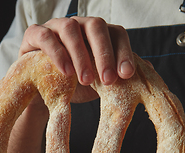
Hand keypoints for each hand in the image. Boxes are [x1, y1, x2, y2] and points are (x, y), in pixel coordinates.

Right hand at [19, 16, 134, 102]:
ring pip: (71, 29)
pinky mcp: (35, 35)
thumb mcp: (99, 84)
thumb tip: (149, 72)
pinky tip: (66, 72)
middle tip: (108, 80)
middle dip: (105, 54)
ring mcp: (56, 27)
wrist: (40, 95)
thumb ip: (118, 76)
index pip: (116, 34)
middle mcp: (79, 26)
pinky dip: (57, 53)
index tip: (127, 75)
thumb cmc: (72, 86)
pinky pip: (46, 36)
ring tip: (86, 80)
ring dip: (81, 55)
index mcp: (98, 35)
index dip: (123, 52)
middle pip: (96, 26)